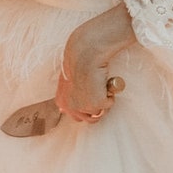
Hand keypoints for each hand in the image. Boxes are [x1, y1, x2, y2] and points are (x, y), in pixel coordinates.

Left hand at [55, 3, 134, 125]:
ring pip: (100, 112)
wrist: (85, 52)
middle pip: (89, 119)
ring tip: (99, 83)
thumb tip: (69, 106)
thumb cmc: (78, 61)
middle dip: (96, 106)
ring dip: (103, 99)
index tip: (90, 94)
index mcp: (61, 101)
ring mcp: (84, 107)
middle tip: (97, 89)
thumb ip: (70, 93)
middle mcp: (70, 107)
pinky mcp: (97, 104)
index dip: (86, 105)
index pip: (75, 115)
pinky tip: (103, 80)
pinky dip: (110, 93)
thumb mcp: (69, 79)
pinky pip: (109, 103)